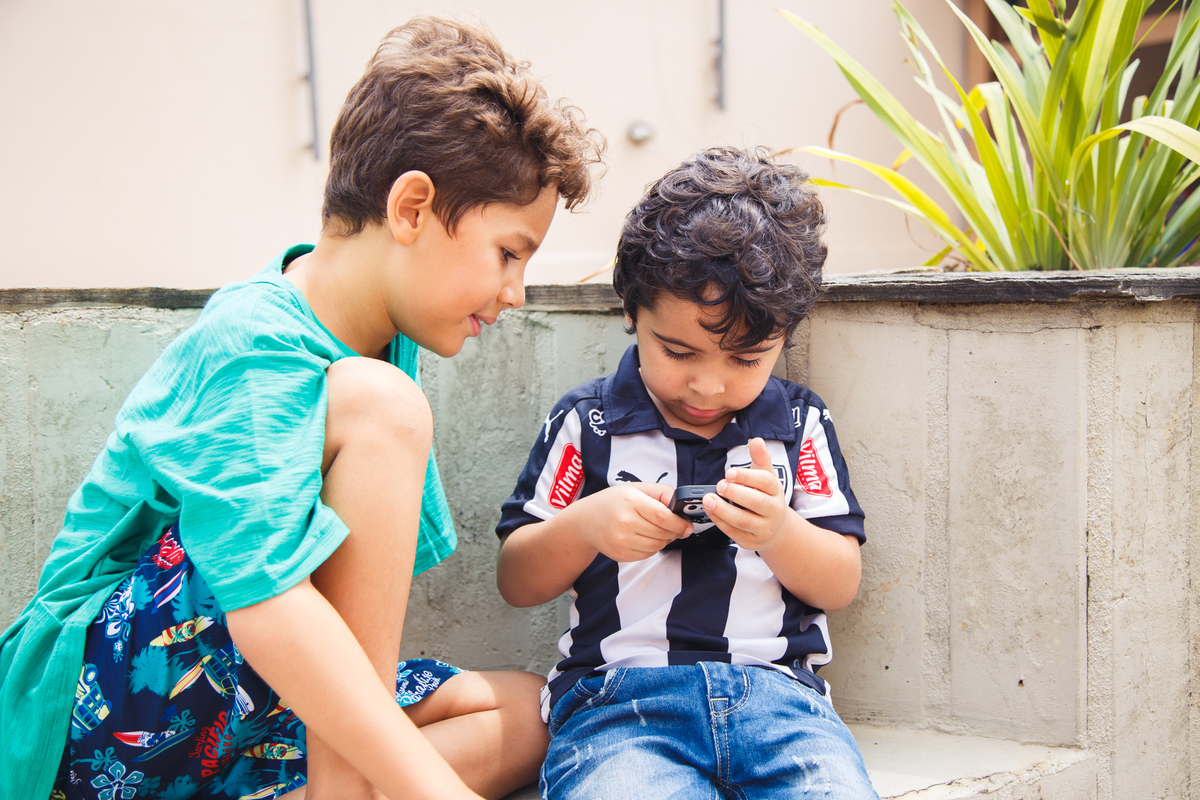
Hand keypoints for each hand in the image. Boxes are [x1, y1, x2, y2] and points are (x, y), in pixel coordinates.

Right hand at [572, 482, 693, 561]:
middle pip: (662, 533)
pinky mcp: (620, 555)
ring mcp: (621, 541)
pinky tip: (644, 538)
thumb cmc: (614, 502)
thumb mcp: (636, 488)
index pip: (663, 517)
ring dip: (663, 540)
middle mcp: (625, 522)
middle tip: (676, 528)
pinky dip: (652, 548)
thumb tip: (680, 505)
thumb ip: (661, 492)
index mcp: (631, 501)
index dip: (680, 524)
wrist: (586, 521)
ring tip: (656, 530)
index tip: (688, 526)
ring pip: (657, 546)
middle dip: (674, 532)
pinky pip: (647, 555)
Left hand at [704, 437, 794, 551]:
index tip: (729, 473)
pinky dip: (720, 522)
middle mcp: (773, 511)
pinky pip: (734, 533)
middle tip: (719, 485)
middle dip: (736, 494)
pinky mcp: (752, 542)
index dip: (748, 477)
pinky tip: (710, 511)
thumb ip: (760, 458)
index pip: (766, 482)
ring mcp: (763, 528)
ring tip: (708, 499)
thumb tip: (757, 440)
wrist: (777, 530)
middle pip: (757, 503)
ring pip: (744, 521)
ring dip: (723, 510)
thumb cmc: (767, 497)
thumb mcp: (767, 477)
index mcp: (777, 491)